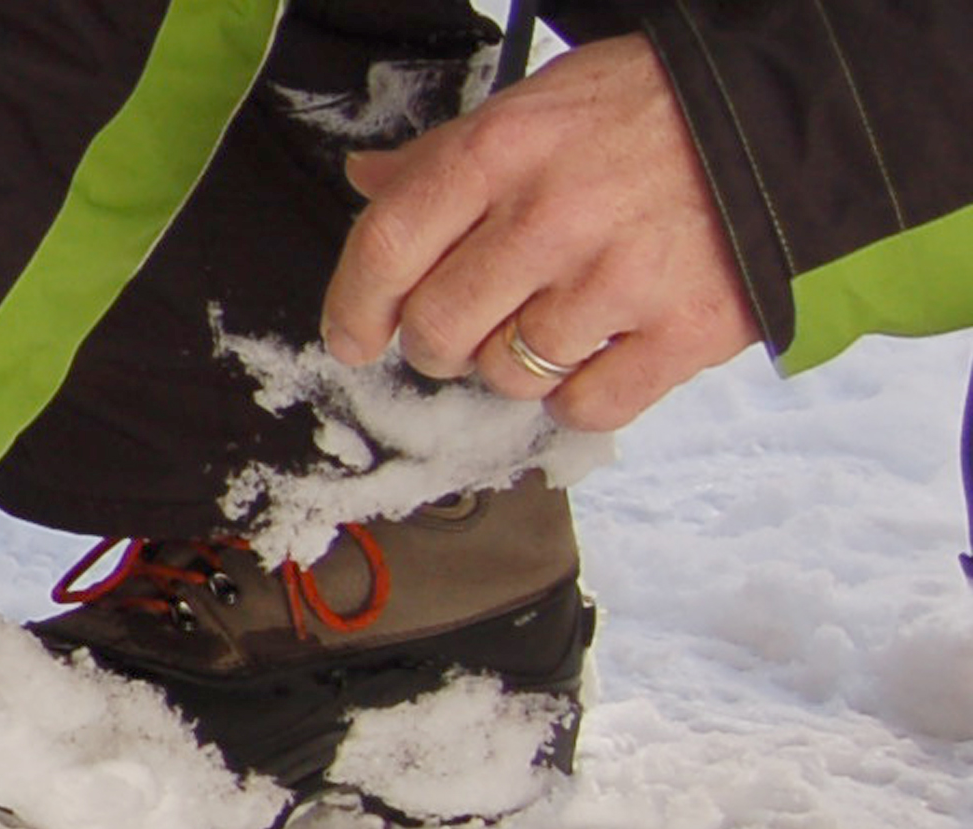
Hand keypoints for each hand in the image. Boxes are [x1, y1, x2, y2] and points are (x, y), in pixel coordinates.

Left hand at [320, 35, 761, 431]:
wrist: (792, 121)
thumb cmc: (653, 112)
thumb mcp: (541, 104)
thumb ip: (448, 155)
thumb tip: (367, 180)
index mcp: (506, 150)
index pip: (387, 248)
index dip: (354, 307)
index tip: (355, 337)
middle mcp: (553, 216)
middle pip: (438, 330)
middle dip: (441, 341)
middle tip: (475, 320)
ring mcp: (619, 280)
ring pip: (507, 376)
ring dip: (518, 362)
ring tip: (562, 313)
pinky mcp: (682, 333)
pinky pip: (583, 408)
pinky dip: (582, 394)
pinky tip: (605, 346)